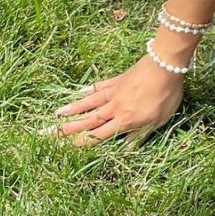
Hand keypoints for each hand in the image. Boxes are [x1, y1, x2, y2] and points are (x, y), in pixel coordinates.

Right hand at [53, 55, 184, 145]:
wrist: (166, 65)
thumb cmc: (166, 96)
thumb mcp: (158, 121)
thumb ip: (139, 135)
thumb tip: (124, 150)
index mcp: (124, 121)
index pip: (99, 135)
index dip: (83, 141)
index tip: (66, 147)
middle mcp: (114, 108)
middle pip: (88, 120)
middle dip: (68, 127)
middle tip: (49, 132)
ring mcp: (114, 92)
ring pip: (90, 103)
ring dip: (73, 108)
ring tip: (56, 113)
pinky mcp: (118, 79)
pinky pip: (100, 86)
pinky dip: (89, 90)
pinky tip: (79, 92)